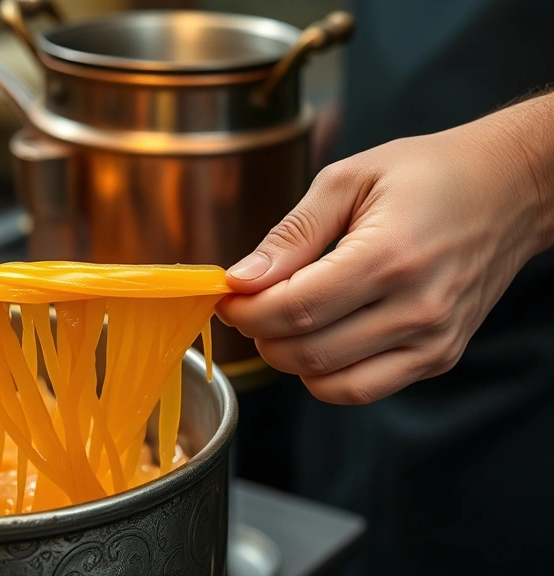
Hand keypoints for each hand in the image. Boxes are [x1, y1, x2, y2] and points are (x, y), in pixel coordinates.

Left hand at [216, 105, 551, 403]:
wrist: (509, 189)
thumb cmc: (427, 174)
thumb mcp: (348, 180)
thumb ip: (291, 235)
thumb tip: (241, 281)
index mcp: (389, 256)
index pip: (294, 310)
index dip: (246, 311)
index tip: (227, 297)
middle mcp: (416, 308)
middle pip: (305, 353)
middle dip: (260, 335)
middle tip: (250, 306)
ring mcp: (432, 341)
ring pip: (329, 382)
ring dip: (289, 359)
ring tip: (284, 320)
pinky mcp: (439, 358)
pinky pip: (362, 388)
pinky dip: (326, 374)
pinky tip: (322, 335)